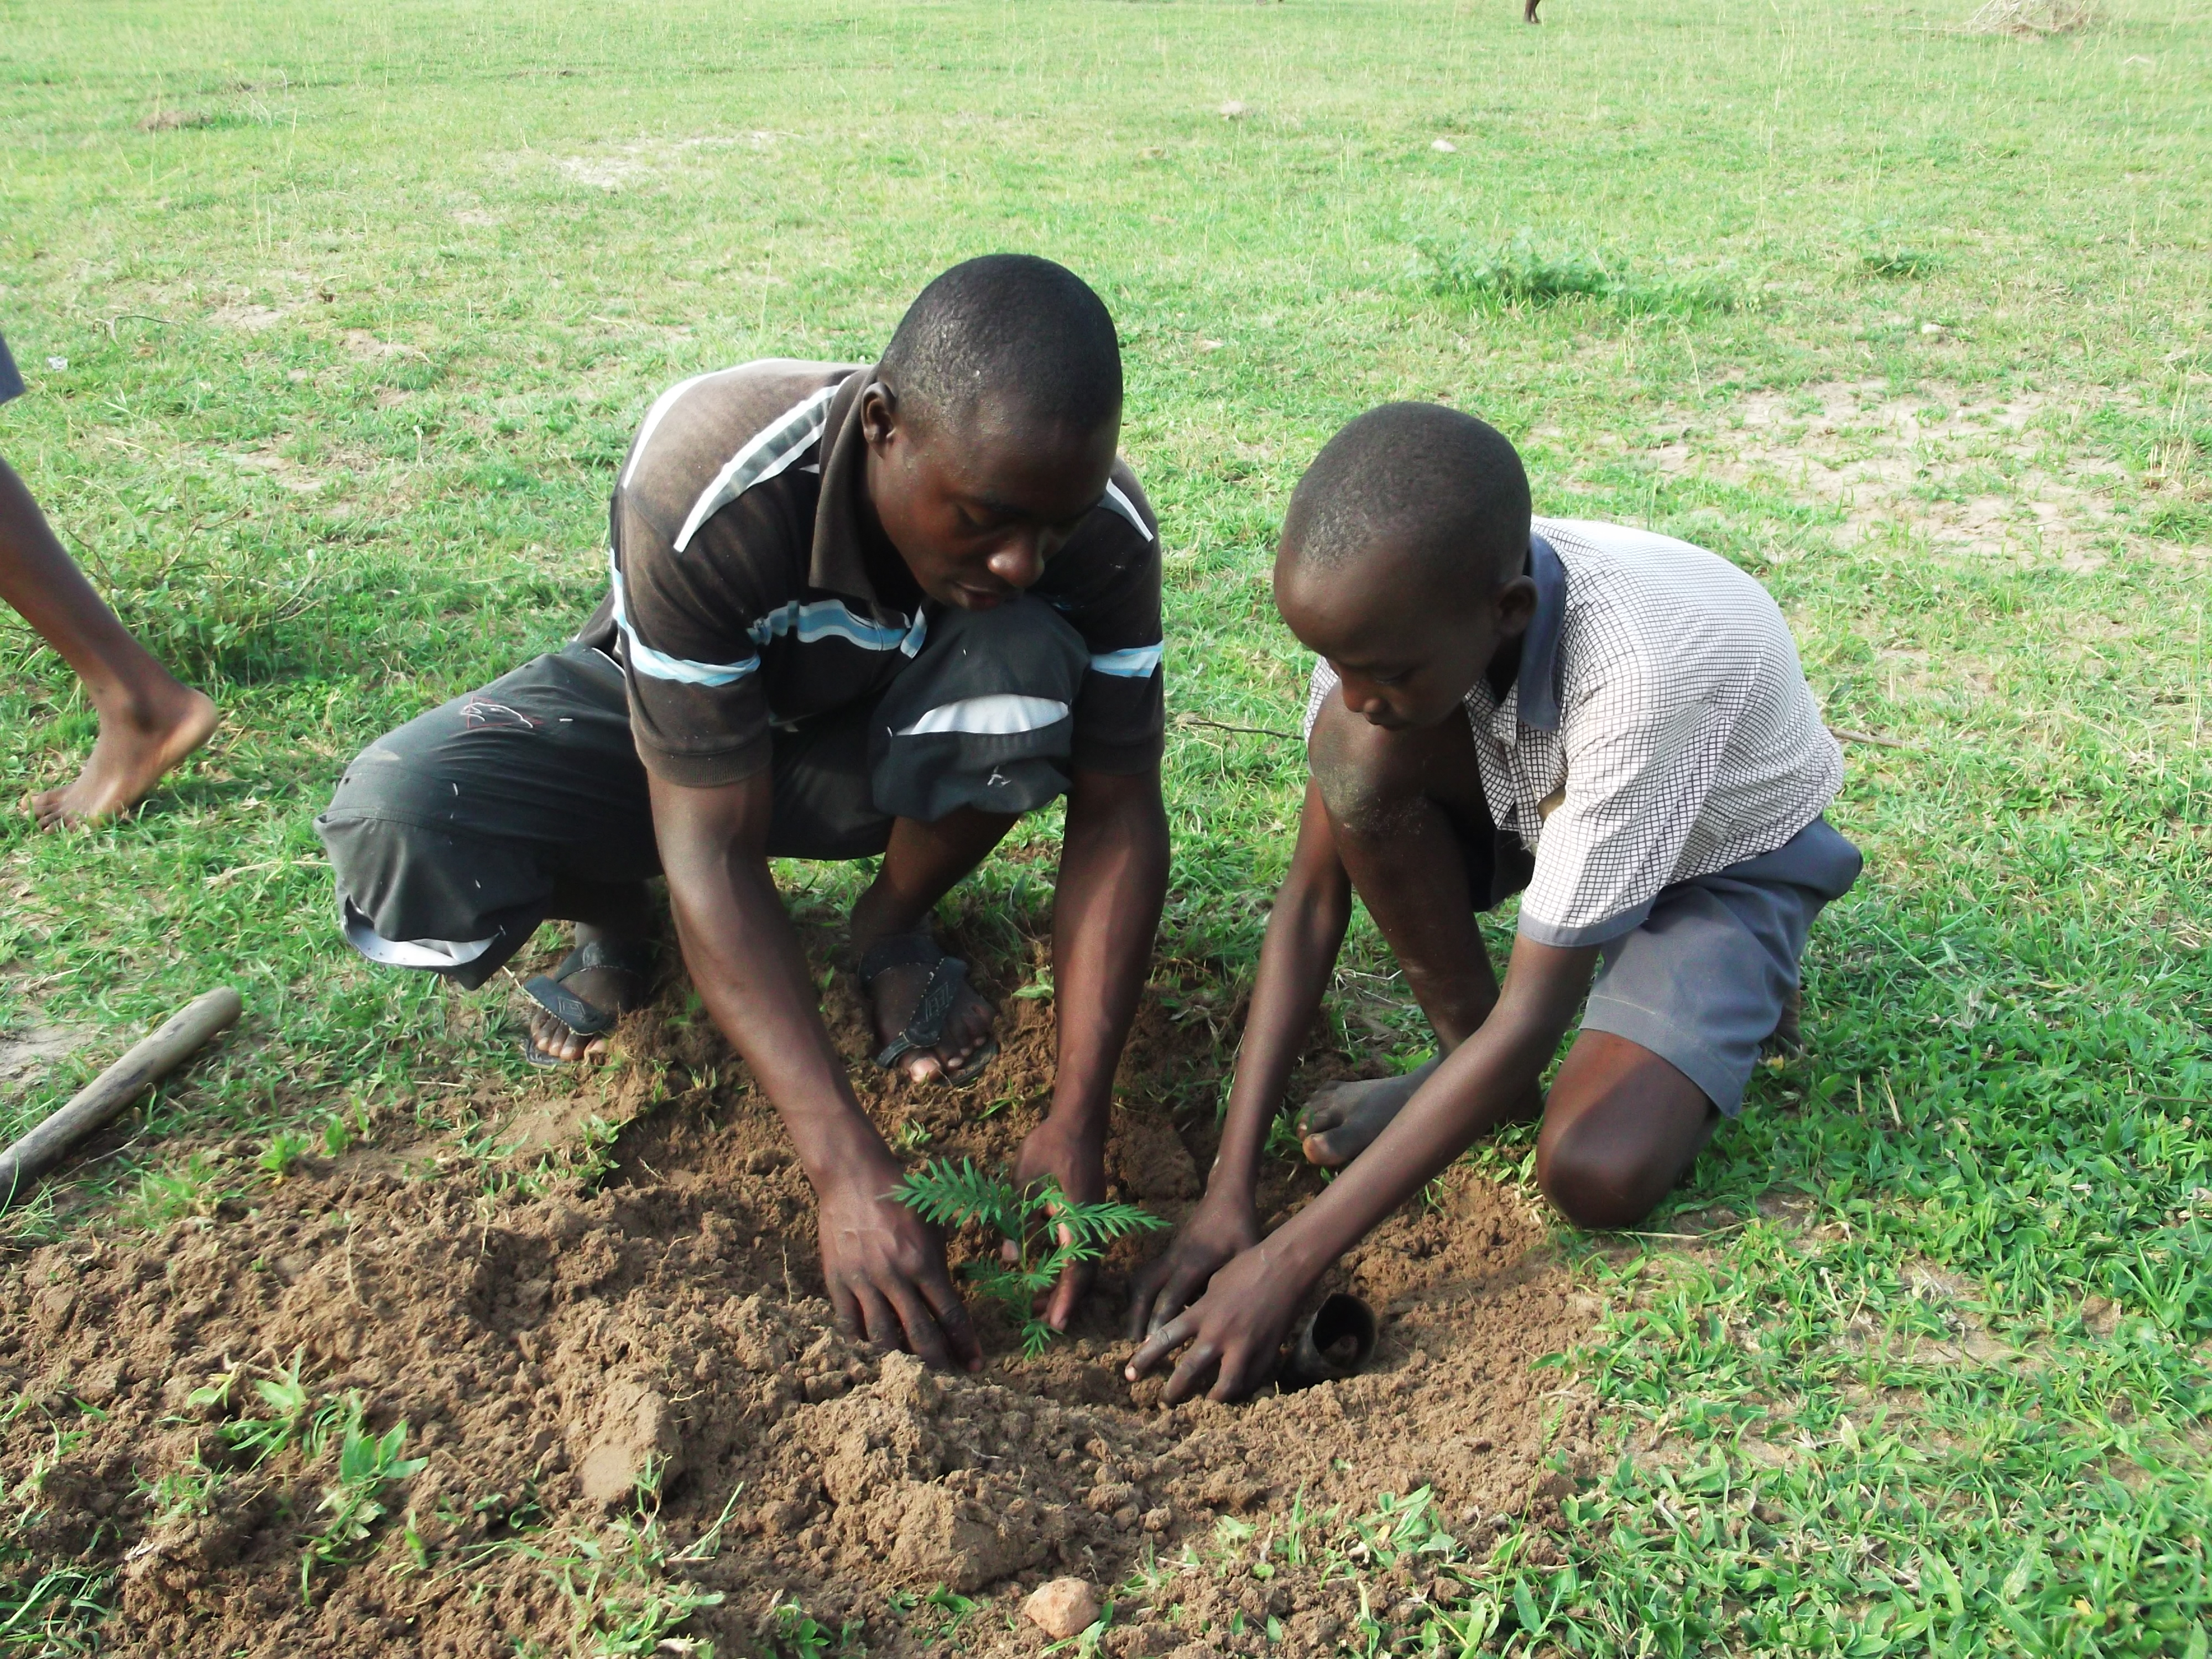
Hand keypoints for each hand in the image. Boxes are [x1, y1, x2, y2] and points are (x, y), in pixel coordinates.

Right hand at [817, 1163, 982, 1371]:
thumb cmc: (902, 1197)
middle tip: (951, 1384)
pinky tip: (872, 1357)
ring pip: (882, 1336)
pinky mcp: (837, 1280)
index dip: (965, 1343)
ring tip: (912, 1377)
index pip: (950, 1313)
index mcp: (924, 1262)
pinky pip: (849, 1322)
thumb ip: (941, 1264)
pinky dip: (861, 1343)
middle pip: (919, 1334)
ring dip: (899, 1360)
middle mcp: (895, 1276)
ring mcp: (863, 1281)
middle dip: (938, 1362)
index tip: (977, 1363)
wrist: (854, 1177)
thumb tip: (949, 1302)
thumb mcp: (933, 1225)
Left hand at [1009, 1114, 1107, 1334]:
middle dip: (1062, 1299)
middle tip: (1037, 1318)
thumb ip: (1016, 1222)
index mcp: (1078, 1219)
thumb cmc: (1048, 1147)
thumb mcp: (1023, 1183)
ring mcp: (1095, 1219)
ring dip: (1064, 1284)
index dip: (1064, 1299)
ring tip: (1038, 1299)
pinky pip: (1082, 1249)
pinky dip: (1067, 1266)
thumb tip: (1008, 1258)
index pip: (1075, 1270)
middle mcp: (1093, 1225)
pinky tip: (1047, 1270)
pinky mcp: (1091, 1214)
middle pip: (1083, 1274)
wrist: (1077, 1122)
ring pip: (1085, 1263)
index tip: (1054, 1323)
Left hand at [1123, 1242, 1306, 1403]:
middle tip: (1164, 1401)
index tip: (1131, 1375)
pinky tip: (1235, 1391)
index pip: (1163, 1341)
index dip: (1143, 1360)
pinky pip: (1250, 1382)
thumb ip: (1200, 1308)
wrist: (1285, 1266)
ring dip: (1211, 1398)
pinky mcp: (1266, 1354)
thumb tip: (1188, 1326)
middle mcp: (1218, 1333)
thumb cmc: (1247, 1267)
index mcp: (1201, 1313)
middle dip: (1173, 1392)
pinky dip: (1240, 1390)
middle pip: (1187, 1372)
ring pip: (1222, 1387)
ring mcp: (1244, 1347)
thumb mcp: (1213, 1283)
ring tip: (1205, 1402)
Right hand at [1124, 1188, 1260, 1339]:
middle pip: (1144, 1288)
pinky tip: (1145, 1313)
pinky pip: (1147, 1276)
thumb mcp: (1246, 1252)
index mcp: (1195, 1261)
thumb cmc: (1240, 1226)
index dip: (1160, 1320)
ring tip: (1136, 1334)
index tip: (1150, 1344)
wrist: (1225, 1197)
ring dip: (1135, 1307)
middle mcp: (1175, 1258)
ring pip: (1141, 1281)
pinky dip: (1141, 1295)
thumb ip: (1235, 1282)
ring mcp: (1169, 1255)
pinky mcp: (1168, 1254)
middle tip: (1134, 1345)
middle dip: (1137, 1317)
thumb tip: (1233, 1318)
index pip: (1171, 1295)